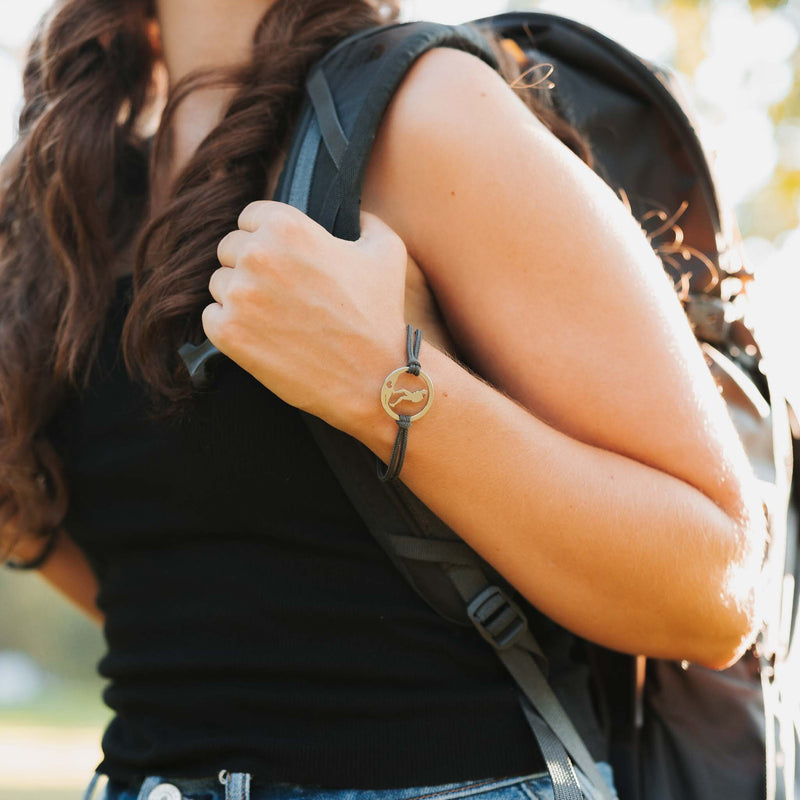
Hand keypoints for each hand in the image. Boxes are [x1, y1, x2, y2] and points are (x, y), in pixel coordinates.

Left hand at [203, 202, 408, 431]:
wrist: (374, 377)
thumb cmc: (381, 314)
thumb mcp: (387, 251)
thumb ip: (365, 220)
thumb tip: (355, 214)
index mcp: (288, 227)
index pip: (249, 217)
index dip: (266, 238)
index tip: (282, 260)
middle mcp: (257, 255)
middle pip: (229, 249)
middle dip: (251, 268)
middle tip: (282, 294)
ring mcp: (239, 295)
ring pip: (220, 284)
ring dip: (241, 298)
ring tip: (276, 318)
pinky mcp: (228, 333)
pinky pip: (212, 317)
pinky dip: (231, 327)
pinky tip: (262, 336)